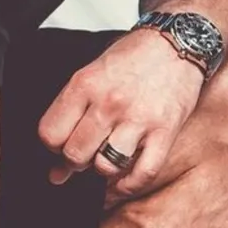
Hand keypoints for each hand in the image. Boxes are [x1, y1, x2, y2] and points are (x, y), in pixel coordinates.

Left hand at [38, 29, 204, 195]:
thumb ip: (71, 117)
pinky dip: (128, 185)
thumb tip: (56, 170)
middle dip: (76, 161)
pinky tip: (122, 182)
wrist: (177, 42)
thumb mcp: (93, 75)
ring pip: (106, 167)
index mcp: (85, 84)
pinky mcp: (164, 132)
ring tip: (107, 158)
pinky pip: (142, 173)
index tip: (63, 142)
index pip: (50, 134)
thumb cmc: (134, 58)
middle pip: (75, 155)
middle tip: (87, 152)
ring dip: (103, 170)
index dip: (53, 145)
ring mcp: (138, 119)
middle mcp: (109, 103)